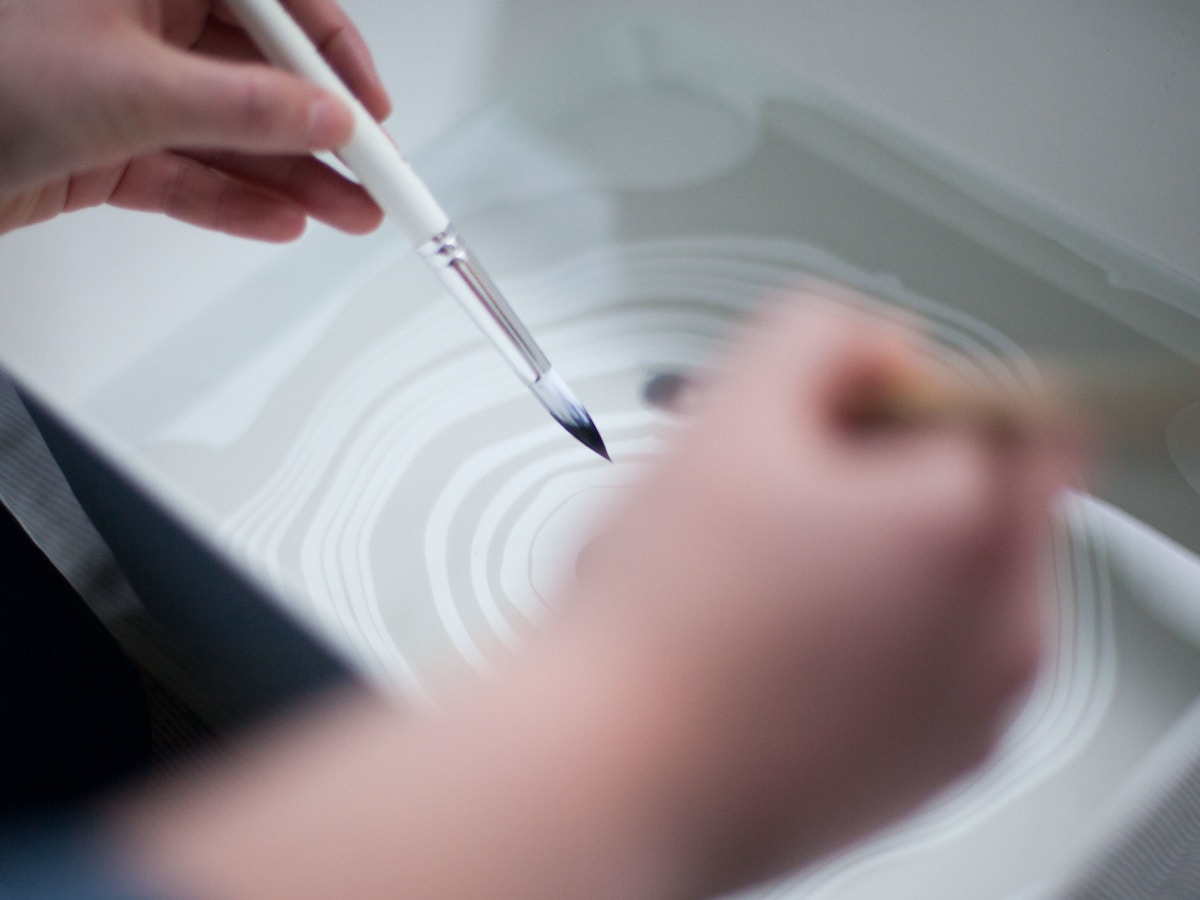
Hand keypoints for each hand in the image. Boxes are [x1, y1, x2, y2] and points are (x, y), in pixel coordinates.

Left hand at [0, 0, 389, 238]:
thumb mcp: (133, 89)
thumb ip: (246, 108)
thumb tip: (328, 118)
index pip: (271, 0)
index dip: (332, 52)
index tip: (372, 108)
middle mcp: (136, 18)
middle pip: (258, 72)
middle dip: (319, 132)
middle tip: (373, 175)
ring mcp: (121, 83)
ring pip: (228, 130)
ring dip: (290, 177)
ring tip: (349, 213)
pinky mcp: (105, 143)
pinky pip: (185, 172)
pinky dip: (230, 200)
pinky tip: (281, 222)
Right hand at [106, 293, 1078, 898]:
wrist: (590, 782)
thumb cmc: (653, 619)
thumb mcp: (732, 403)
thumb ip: (815, 334)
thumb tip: (849, 342)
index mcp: (979, 532)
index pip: (1026, 408)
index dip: (930, 380)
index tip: (869, 391)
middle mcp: (992, 637)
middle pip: (962, 495)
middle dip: (865, 464)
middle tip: (760, 477)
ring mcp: (949, 713)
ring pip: (914, 577)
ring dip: (830, 547)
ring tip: (722, 563)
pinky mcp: (889, 764)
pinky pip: (876, 655)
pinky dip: (815, 624)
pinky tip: (722, 627)